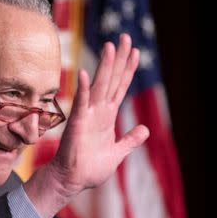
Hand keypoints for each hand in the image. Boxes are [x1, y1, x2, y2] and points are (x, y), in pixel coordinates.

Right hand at [25, 34, 148, 217]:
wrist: (72, 181)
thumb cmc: (90, 168)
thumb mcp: (118, 153)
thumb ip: (130, 140)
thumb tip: (145, 129)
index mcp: (107, 116)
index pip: (120, 87)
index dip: (128, 70)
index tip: (136, 52)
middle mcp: (98, 111)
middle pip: (111, 79)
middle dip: (118, 58)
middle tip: (125, 36)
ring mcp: (87, 115)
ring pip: (98, 86)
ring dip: (105, 66)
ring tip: (110, 46)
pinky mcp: (77, 124)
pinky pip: (80, 104)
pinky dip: (82, 89)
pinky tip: (85, 74)